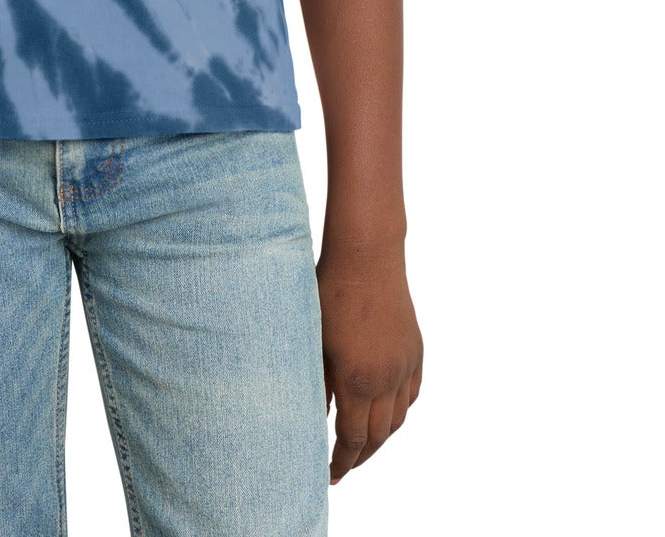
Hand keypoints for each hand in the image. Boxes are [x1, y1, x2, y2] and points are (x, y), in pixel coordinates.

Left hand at [316, 243, 422, 487]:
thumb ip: (320, 384)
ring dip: (380, 437)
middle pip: (377, 437)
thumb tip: (320, 416)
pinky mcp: (416, 350)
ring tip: (362, 443)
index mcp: (357, 381)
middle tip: (343, 466)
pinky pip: (412, 393)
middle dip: (359, 457)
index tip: (330, 475)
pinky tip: (387, 411)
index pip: (352, 440)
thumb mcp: (315, 341)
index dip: (341, 462)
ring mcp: (405, 365)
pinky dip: (400, 409)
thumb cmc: (330, 292)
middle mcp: (387, 379)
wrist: (367, 256)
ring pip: (398, 419)